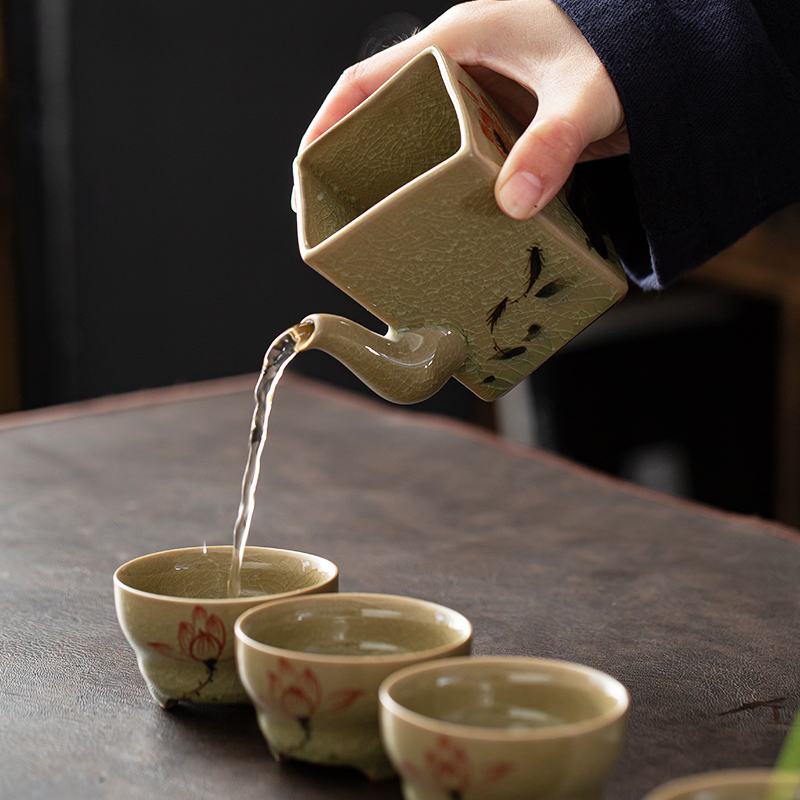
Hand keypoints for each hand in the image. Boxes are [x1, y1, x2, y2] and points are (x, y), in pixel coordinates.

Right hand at [298, 0, 627, 220]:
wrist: (669, 52)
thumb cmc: (626, 46)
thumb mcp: (586, 93)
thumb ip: (552, 144)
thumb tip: (511, 204)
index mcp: (457, 43)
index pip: (366, 81)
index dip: (327, 124)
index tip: (306, 172)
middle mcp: (460, 71)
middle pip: (385, 120)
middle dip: (358, 167)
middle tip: (342, 219)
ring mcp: (480, 102)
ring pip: (419, 146)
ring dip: (401, 186)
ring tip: (384, 233)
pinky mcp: (503, 129)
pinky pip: (455, 162)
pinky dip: (442, 192)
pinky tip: (443, 224)